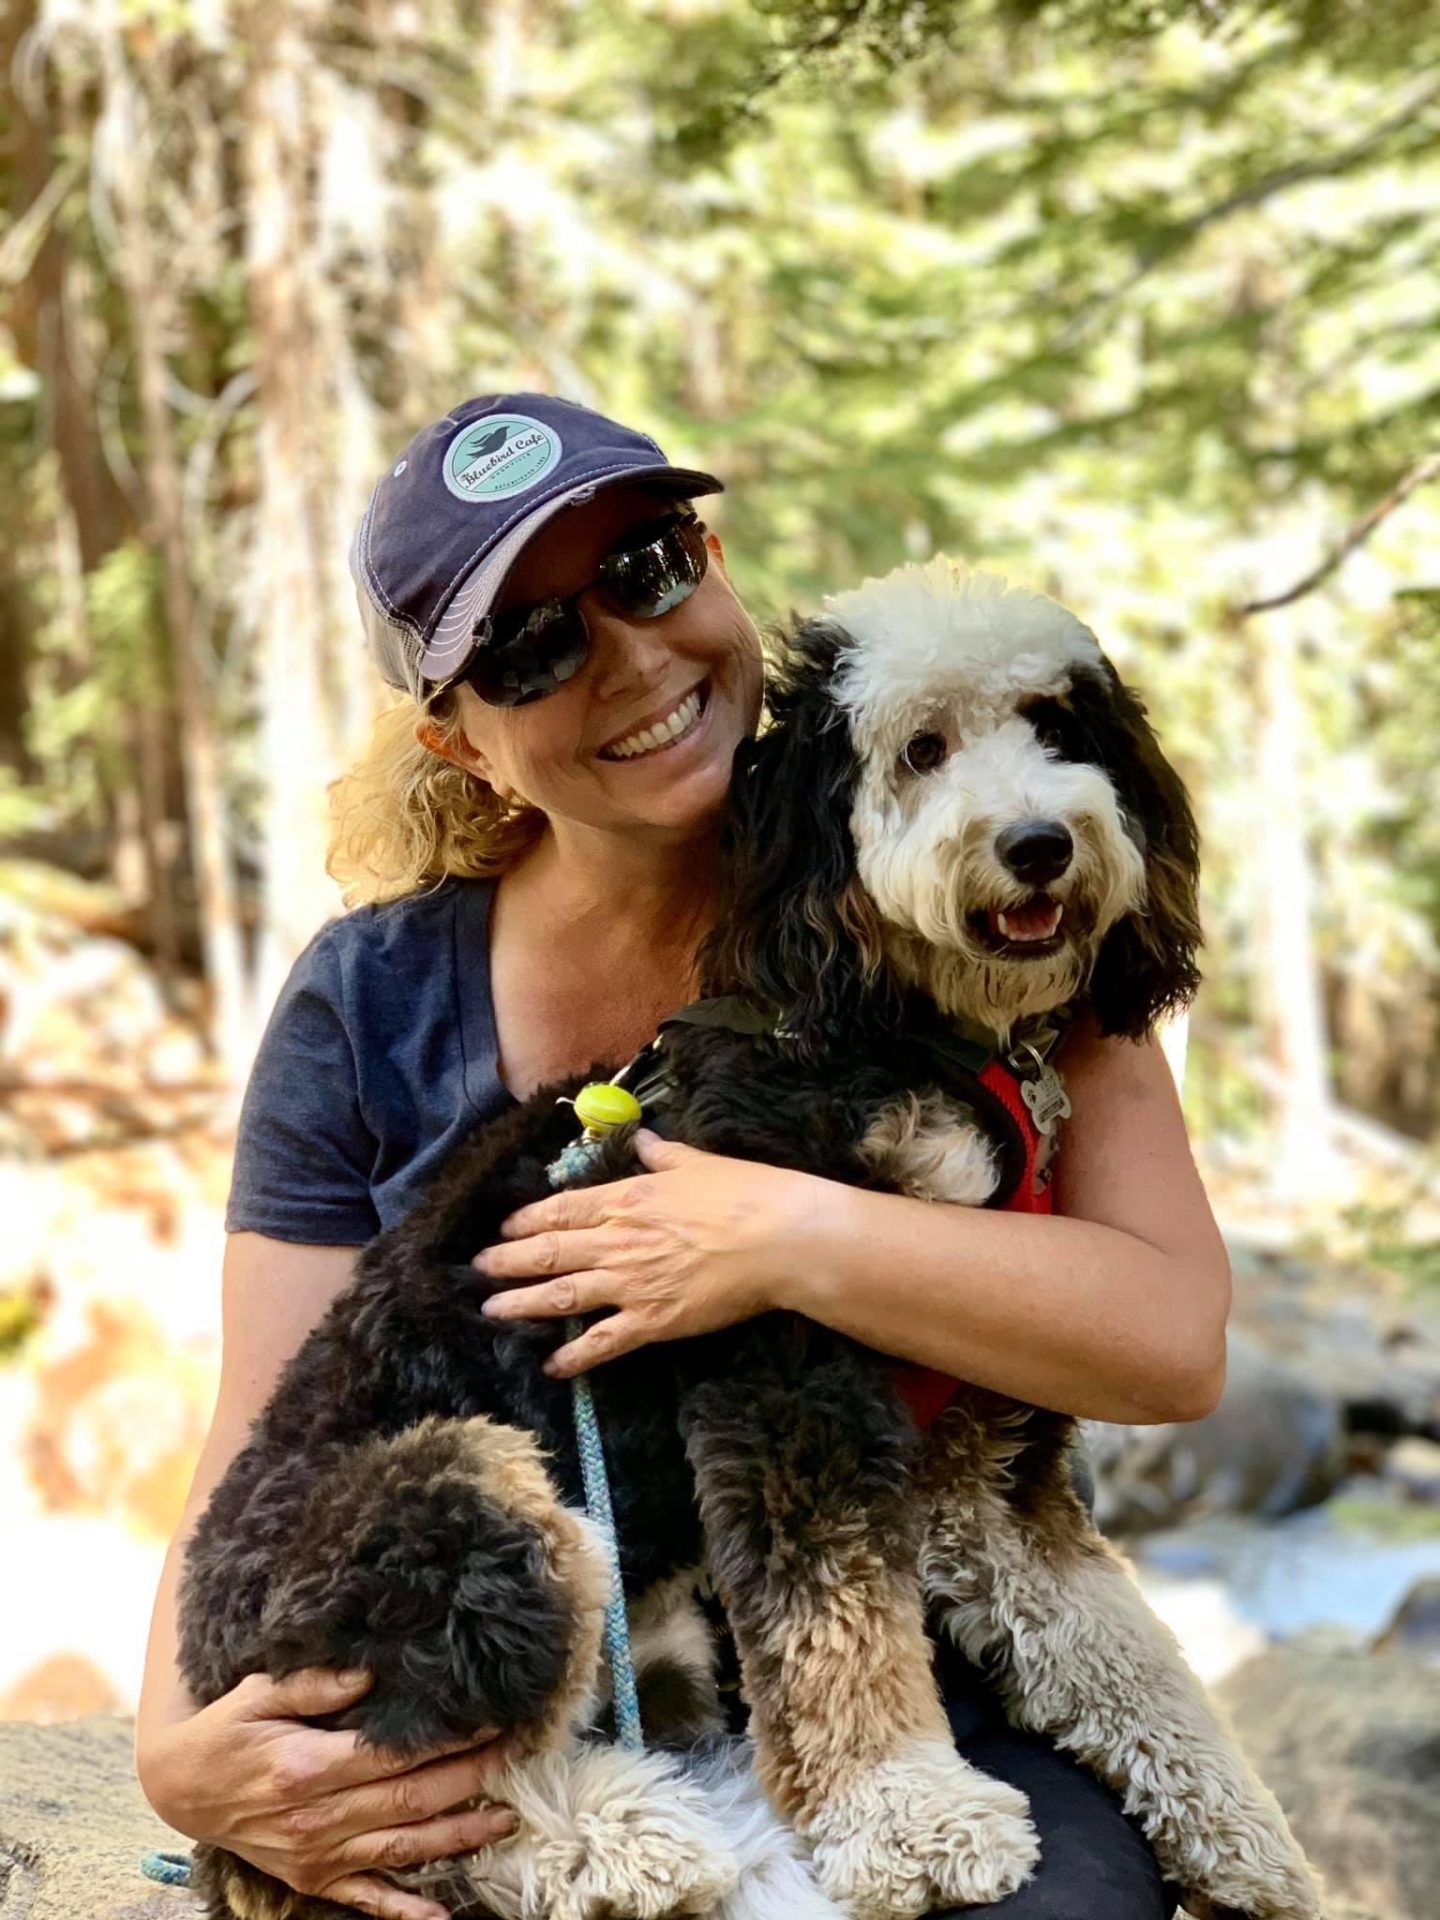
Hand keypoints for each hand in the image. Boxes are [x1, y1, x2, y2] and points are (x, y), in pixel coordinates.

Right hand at [137, 1666, 515, 1919]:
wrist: (183, 1788)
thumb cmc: (227, 1731)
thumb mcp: (259, 1691)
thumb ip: (315, 1682)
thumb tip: (371, 1673)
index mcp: (308, 1767)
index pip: (395, 1755)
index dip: (448, 1741)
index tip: (491, 1721)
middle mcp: (318, 1818)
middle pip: (410, 1800)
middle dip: (470, 1779)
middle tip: (517, 1757)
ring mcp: (318, 1854)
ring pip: (402, 1848)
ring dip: (457, 1837)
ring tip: (505, 1820)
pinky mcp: (314, 1877)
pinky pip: (366, 1897)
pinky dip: (403, 1910)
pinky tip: (441, 1916)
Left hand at [474, 1129, 821, 1375]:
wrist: (780, 1239)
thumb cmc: (745, 1194)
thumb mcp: (698, 1162)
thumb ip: (663, 1154)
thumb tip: (643, 1138)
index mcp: (627, 1198)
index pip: (561, 1209)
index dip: (525, 1221)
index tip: (501, 1229)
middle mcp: (618, 1241)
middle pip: (549, 1252)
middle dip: (506, 1263)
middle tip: (476, 1271)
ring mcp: (631, 1284)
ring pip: (561, 1296)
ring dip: (521, 1304)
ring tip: (492, 1311)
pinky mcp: (652, 1321)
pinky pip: (602, 1342)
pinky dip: (573, 1356)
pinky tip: (552, 1365)